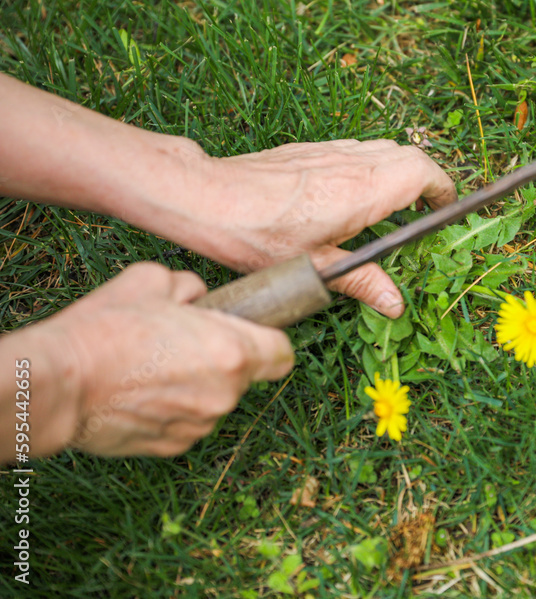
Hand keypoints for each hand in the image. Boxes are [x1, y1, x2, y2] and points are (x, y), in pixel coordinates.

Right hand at [28, 262, 293, 457]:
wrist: (60, 384)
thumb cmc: (107, 329)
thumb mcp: (154, 280)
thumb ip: (192, 287)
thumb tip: (202, 298)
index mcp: (232, 352)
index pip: (283, 354)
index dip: (268, 340)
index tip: (249, 333)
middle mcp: (224, 395)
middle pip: (244, 377)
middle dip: (222, 360)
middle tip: (181, 343)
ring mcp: (200, 425)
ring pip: (214, 402)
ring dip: (196, 387)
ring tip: (151, 368)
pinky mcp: (173, 448)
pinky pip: (187, 424)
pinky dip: (172, 411)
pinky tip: (138, 394)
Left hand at [178, 139, 457, 317]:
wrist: (206, 197)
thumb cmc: (255, 234)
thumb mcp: (314, 266)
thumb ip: (362, 282)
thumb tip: (396, 305)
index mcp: (361, 191)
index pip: (423, 173)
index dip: (443, 189)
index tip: (447, 211)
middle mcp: (351, 163)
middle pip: (410, 156)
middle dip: (426, 181)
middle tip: (425, 213)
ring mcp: (330, 151)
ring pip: (384, 149)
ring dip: (400, 171)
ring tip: (395, 207)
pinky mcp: (311, 150)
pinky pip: (358, 149)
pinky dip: (373, 167)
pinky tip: (354, 197)